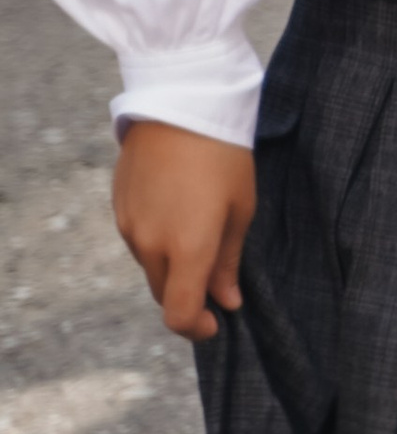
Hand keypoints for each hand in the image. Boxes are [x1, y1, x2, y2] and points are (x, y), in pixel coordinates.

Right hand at [115, 120, 255, 339]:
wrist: (180, 104)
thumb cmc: (223, 156)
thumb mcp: (240, 209)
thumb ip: (228, 262)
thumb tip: (228, 301)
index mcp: (187, 249)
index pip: (180, 314)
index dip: (197, 329)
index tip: (216, 323)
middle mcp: (151, 245)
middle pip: (164, 294)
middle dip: (188, 296)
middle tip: (215, 279)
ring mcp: (129, 227)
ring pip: (150, 267)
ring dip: (172, 267)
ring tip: (199, 230)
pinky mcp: (119, 208)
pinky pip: (138, 241)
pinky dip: (157, 242)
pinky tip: (177, 211)